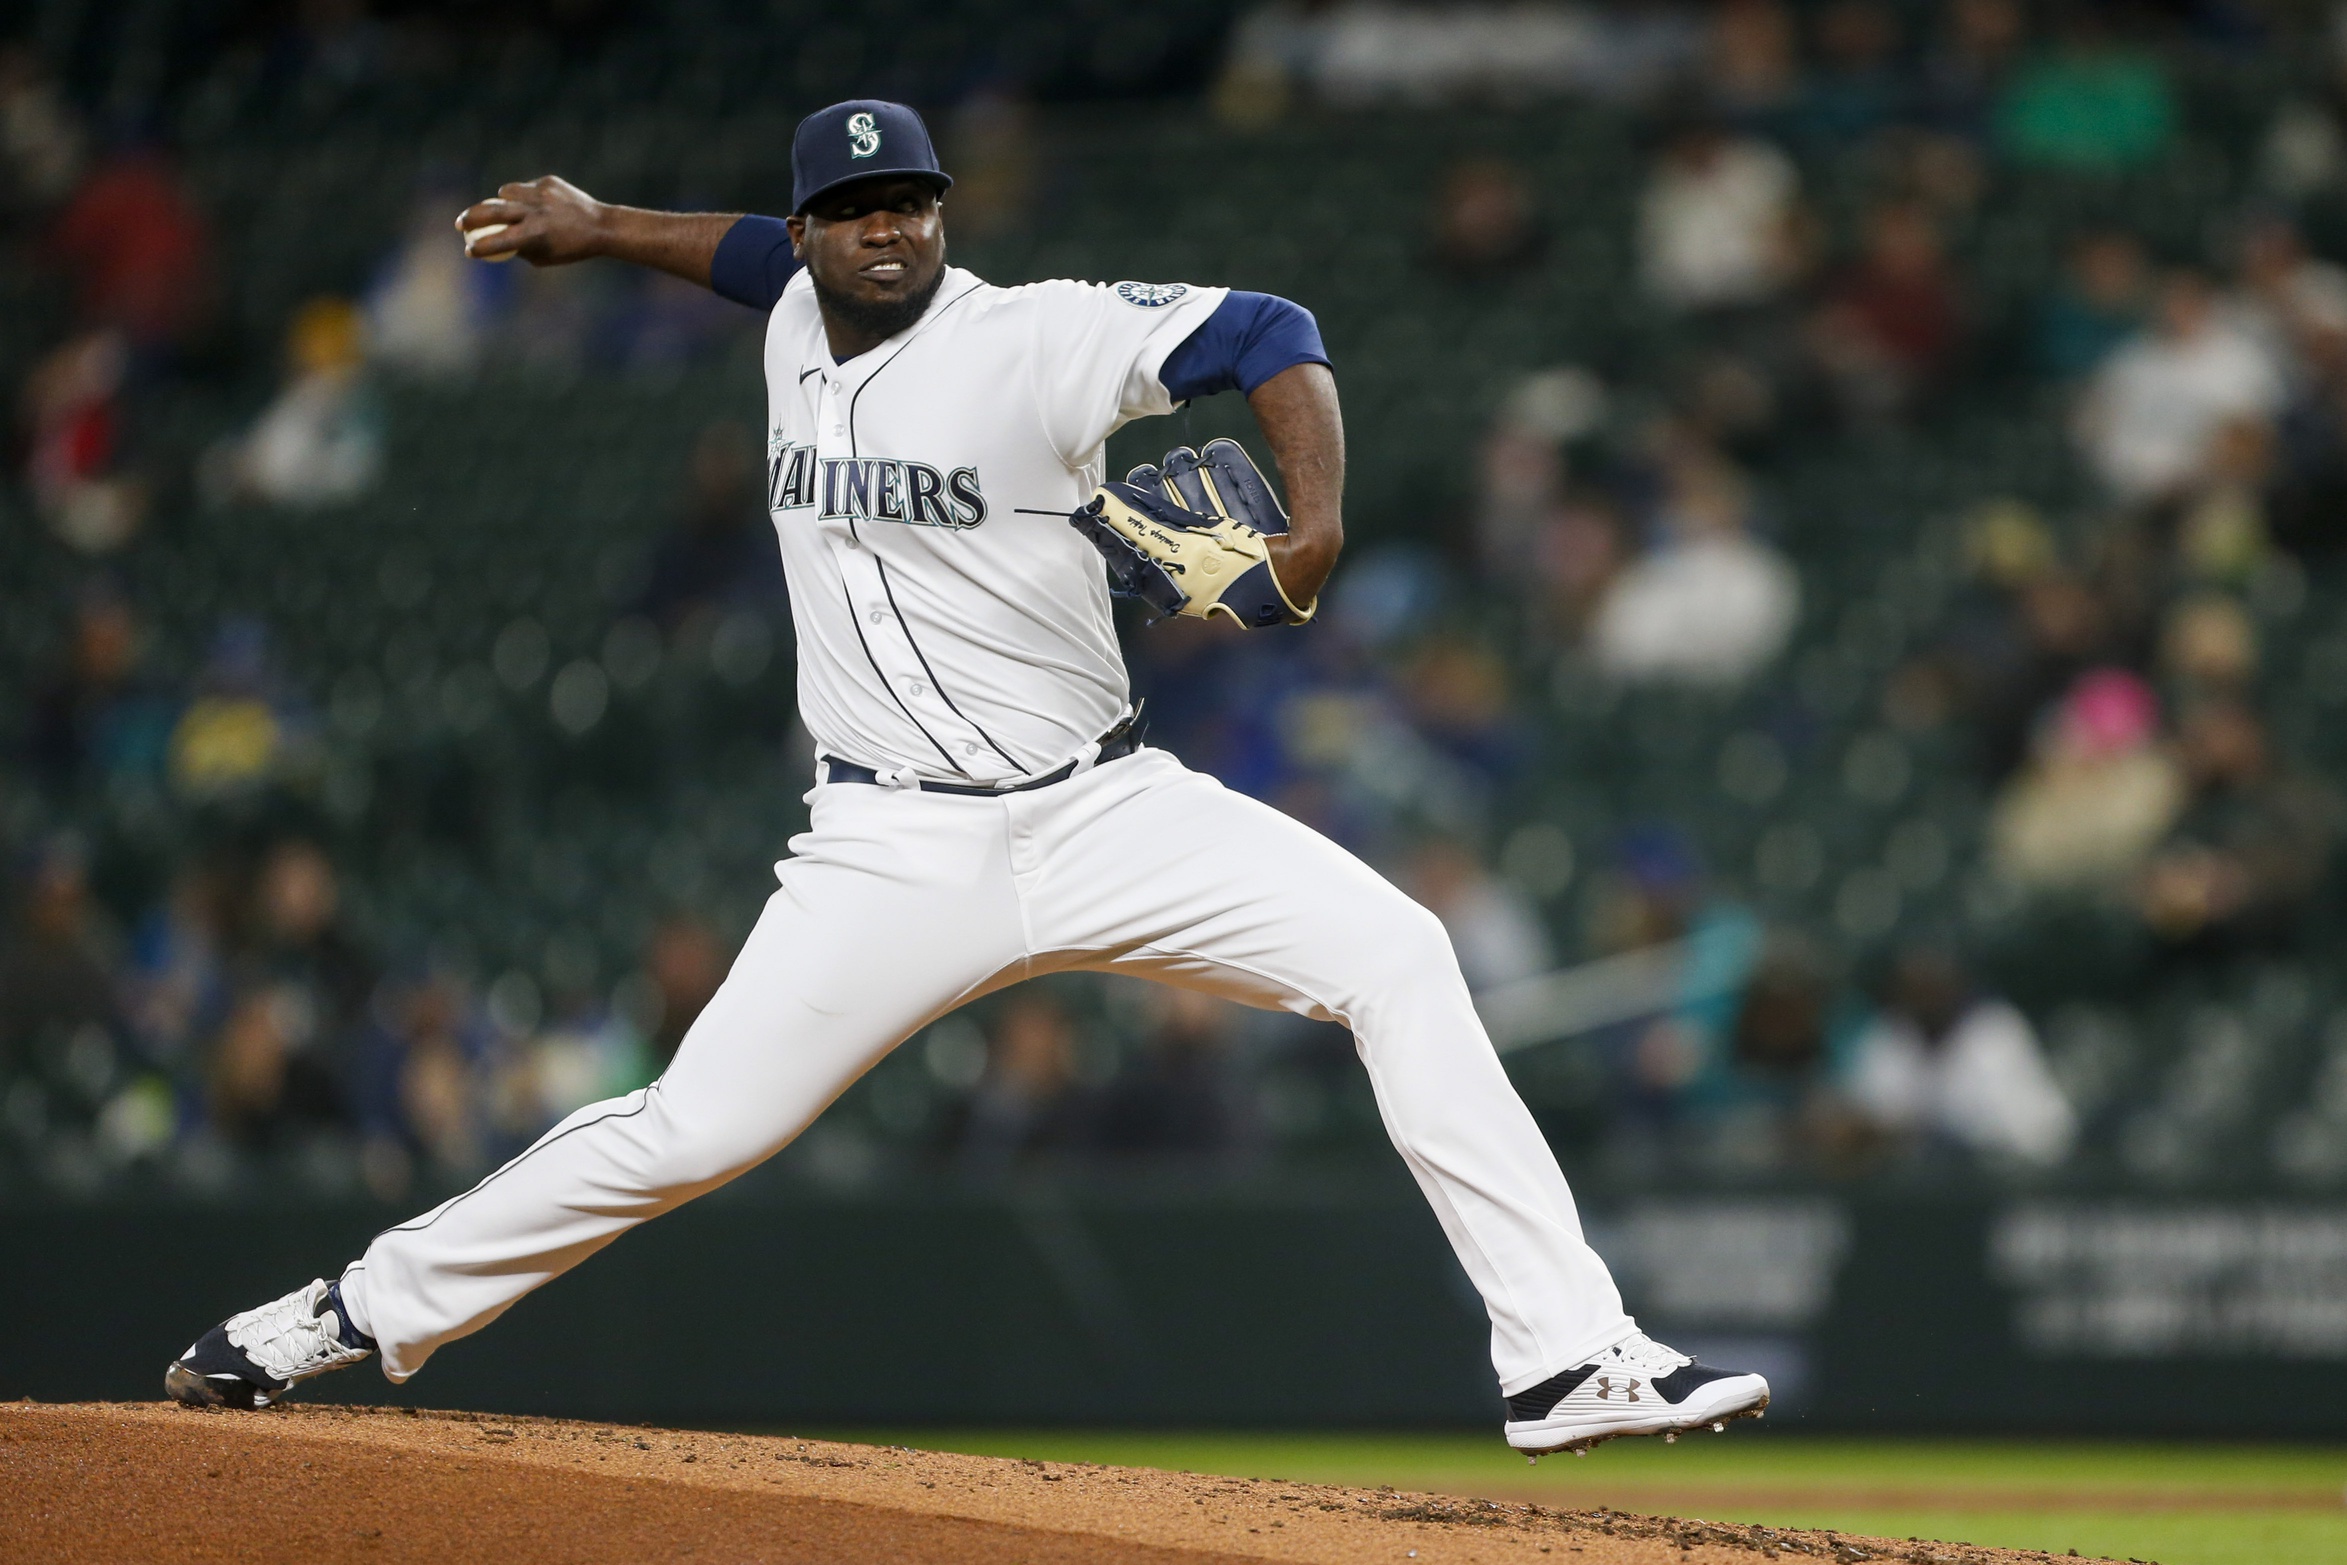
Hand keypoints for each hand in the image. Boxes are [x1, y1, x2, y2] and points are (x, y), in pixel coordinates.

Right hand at [455, 176, 608, 265]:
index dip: (480, 247)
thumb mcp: (544, 257)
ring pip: (506, 193)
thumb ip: (518, 248)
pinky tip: (540, 206)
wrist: (601, 226)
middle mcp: (536, 212)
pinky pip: (525, 188)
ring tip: (511, 212)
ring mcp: (541, 194)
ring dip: (502, 202)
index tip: (469, 251)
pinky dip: (525, 197)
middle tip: (460, 224)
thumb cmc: (571, 248)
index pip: (498, 241)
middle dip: (471, 217)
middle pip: (492, 210)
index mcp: (536, 235)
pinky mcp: (548, 182)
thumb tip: (494, 241)